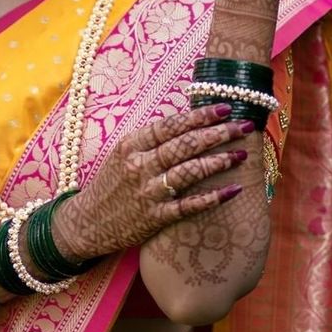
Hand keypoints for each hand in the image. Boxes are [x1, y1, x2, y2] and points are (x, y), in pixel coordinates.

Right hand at [52, 104, 251, 260]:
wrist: (87, 223)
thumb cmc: (110, 185)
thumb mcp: (122, 155)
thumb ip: (150, 141)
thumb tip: (188, 123)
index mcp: (131, 145)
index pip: (171, 125)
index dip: (199, 116)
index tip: (224, 108)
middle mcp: (139, 166)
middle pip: (185, 144)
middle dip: (218, 134)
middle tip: (244, 126)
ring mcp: (148, 192)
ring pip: (189, 171)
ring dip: (219, 161)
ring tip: (241, 154)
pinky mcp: (155, 218)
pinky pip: (189, 205)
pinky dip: (212, 198)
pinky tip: (232, 191)